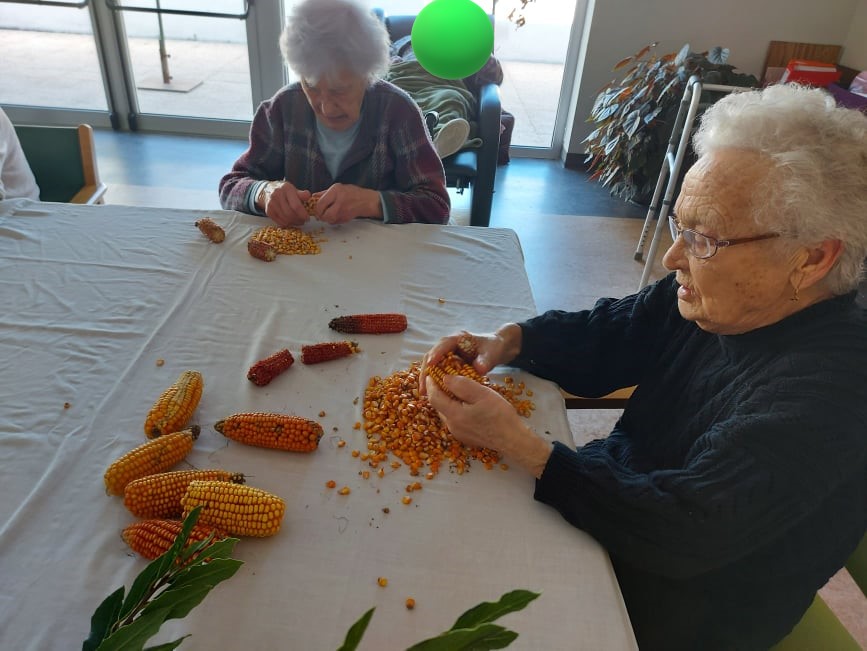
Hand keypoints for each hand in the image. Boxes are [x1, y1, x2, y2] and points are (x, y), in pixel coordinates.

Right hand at [259, 181, 311, 226]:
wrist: (267, 190)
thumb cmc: (284, 191)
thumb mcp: (294, 189)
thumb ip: (301, 194)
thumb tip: (308, 196)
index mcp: (286, 188)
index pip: (296, 205)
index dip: (303, 214)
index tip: (308, 218)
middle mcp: (277, 195)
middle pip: (290, 214)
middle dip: (299, 220)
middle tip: (303, 221)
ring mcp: (271, 204)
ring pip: (285, 219)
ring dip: (294, 223)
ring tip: (298, 221)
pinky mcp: (268, 211)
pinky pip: (280, 222)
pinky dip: (287, 224)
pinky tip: (291, 221)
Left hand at [312, 183, 382, 223]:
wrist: (367, 201)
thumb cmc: (352, 193)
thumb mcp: (338, 188)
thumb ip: (325, 193)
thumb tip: (313, 196)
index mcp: (336, 191)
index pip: (320, 203)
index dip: (316, 208)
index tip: (316, 209)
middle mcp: (339, 201)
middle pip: (324, 213)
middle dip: (320, 215)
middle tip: (320, 214)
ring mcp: (343, 211)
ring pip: (329, 219)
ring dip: (326, 218)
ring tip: (327, 214)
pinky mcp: (346, 218)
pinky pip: (335, 222)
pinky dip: (332, 220)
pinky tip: (335, 216)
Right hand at [419, 325, 521, 395]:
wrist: (496, 348)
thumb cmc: (493, 348)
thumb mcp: (492, 353)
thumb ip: (485, 360)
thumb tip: (479, 369)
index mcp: (458, 338)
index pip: (443, 344)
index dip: (435, 354)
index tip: (429, 365)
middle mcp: (448, 345)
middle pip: (431, 355)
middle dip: (425, 371)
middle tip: (423, 387)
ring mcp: (446, 353)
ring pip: (431, 364)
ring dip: (426, 378)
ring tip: (423, 393)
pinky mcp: (447, 362)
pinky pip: (436, 371)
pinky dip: (433, 381)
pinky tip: (431, 393)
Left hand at [425, 374, 551, 477]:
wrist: (513, 440)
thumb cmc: (500, 415)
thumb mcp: (482, 394)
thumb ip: (461, 385)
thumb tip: (445, 378)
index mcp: (454, 415)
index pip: (434, 398)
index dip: (431, 384)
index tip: (432, 374)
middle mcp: (452, 426)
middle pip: (439, 406)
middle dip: (439, 392)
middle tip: (446, 379)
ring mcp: (458, 433)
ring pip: (447, 413)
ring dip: (449, 401)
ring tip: (458, 390)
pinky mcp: (466, 437)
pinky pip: (455, 420)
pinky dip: (456, 409)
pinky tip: (468, 404)